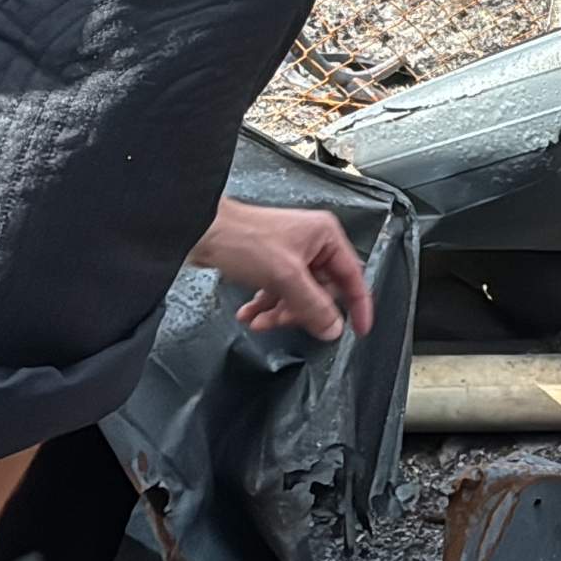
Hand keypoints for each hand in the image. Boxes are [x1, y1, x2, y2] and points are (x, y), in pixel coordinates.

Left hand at [188, 196, 373, 340]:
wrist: (200, 230)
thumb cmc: (243, 239)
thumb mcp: (285, 278)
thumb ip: (313, 306)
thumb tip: (334, 329)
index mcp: (326, 237)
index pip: (352, 277)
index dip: (357, 306)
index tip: (359, 330)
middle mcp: (313, 244)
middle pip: (322, 291)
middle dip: (301, 311)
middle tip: (283, 321)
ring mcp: (291, 254)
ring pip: (298, 295)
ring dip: (279, 313)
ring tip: (257, 322)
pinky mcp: (271, 263)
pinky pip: (279, 292)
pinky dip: (265, 306)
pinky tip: (248, 315)